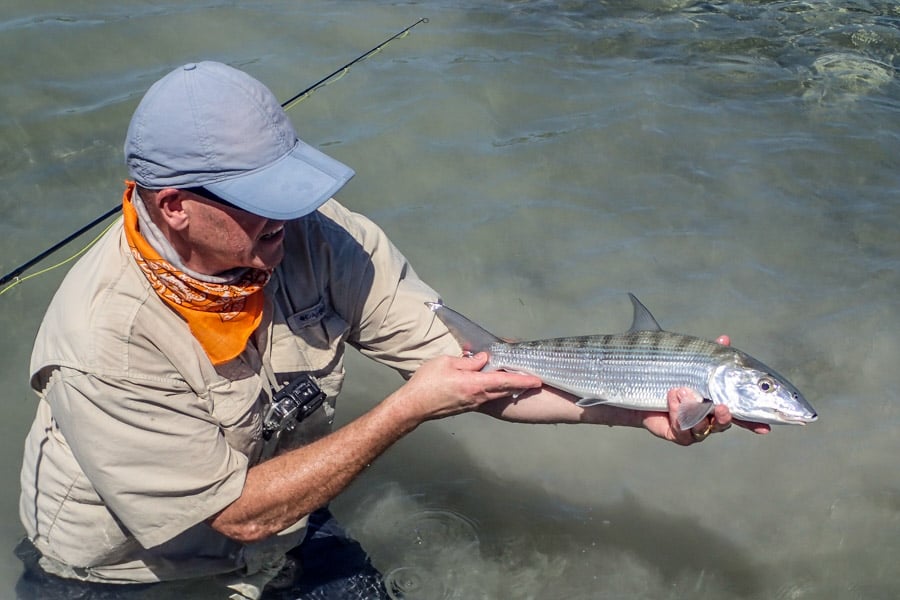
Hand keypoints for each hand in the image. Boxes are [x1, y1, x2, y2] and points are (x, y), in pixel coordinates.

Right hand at [394, 353, 542, 423]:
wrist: (413, 407)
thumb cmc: (426, 383)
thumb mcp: (446, 363)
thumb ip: (468, 362)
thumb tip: (484, 359)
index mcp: (474, 384)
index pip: (504, 381)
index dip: (522, 380)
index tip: (537, 380)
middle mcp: (478, 397)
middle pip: (504, 390)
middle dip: (520, 384)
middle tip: (533, 378)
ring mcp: (472, 404)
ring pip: (496, 394)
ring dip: (508, 387)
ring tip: (518, 379)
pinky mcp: (466, 407)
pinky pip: (486, 398)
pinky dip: (495, 391)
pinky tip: (495, 384)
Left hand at [640, 333, 769, 443]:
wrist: (635, 381)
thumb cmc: (665, 367)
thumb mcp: (687, 356)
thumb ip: (709, 352)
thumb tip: (724, 339)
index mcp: (719, 396)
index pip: (743, 410)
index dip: (756, 421)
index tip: (766, 427)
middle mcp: (709, 414)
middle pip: (725, 423)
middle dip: (725, 418)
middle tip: (723, 407)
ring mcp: (693, 425)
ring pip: (704, 429)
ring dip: (696, 411)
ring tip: (683, 390)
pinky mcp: (675, 432)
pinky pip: (683, 431)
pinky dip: (678, 413)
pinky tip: (672, 396)